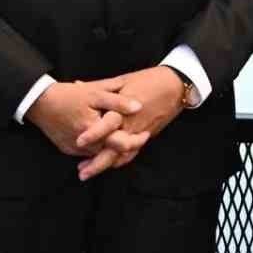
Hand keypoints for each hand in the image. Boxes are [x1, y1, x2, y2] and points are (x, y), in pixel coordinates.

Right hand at [26, 77, 142, 158]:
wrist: (39, 102)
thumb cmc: (69, 95)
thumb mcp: (95, 93)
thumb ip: (118, 101)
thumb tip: (139, 106)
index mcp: (94, 130)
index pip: (121, 143)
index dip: (136, 140)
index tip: (147, 133)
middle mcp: (84, 145)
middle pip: (112, 153)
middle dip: (128, 147)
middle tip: (142, 138)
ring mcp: (75, 150)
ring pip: (100, 155)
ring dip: (113, 149)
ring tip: (128, 139)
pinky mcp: (68, 150)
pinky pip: (88, 154)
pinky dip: (99, 150)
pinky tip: (108, 141)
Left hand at [75, 66, 185, 180]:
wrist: (175, 86)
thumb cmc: (148, 80)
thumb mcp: (123, 80)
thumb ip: (101, 87)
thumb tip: (78, 84)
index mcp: (124, 109)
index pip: (107, 125)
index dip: (93, 135)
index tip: (78, 142)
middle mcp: (131, 124)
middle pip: (113, 148)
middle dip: (96, 162)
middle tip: (80, 172)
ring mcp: (139, 133)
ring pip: (121, 155)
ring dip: (104, 166)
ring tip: (87, 173)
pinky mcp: (146, 136)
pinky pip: (132, 153)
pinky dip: (119, 161)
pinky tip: (108, 165)